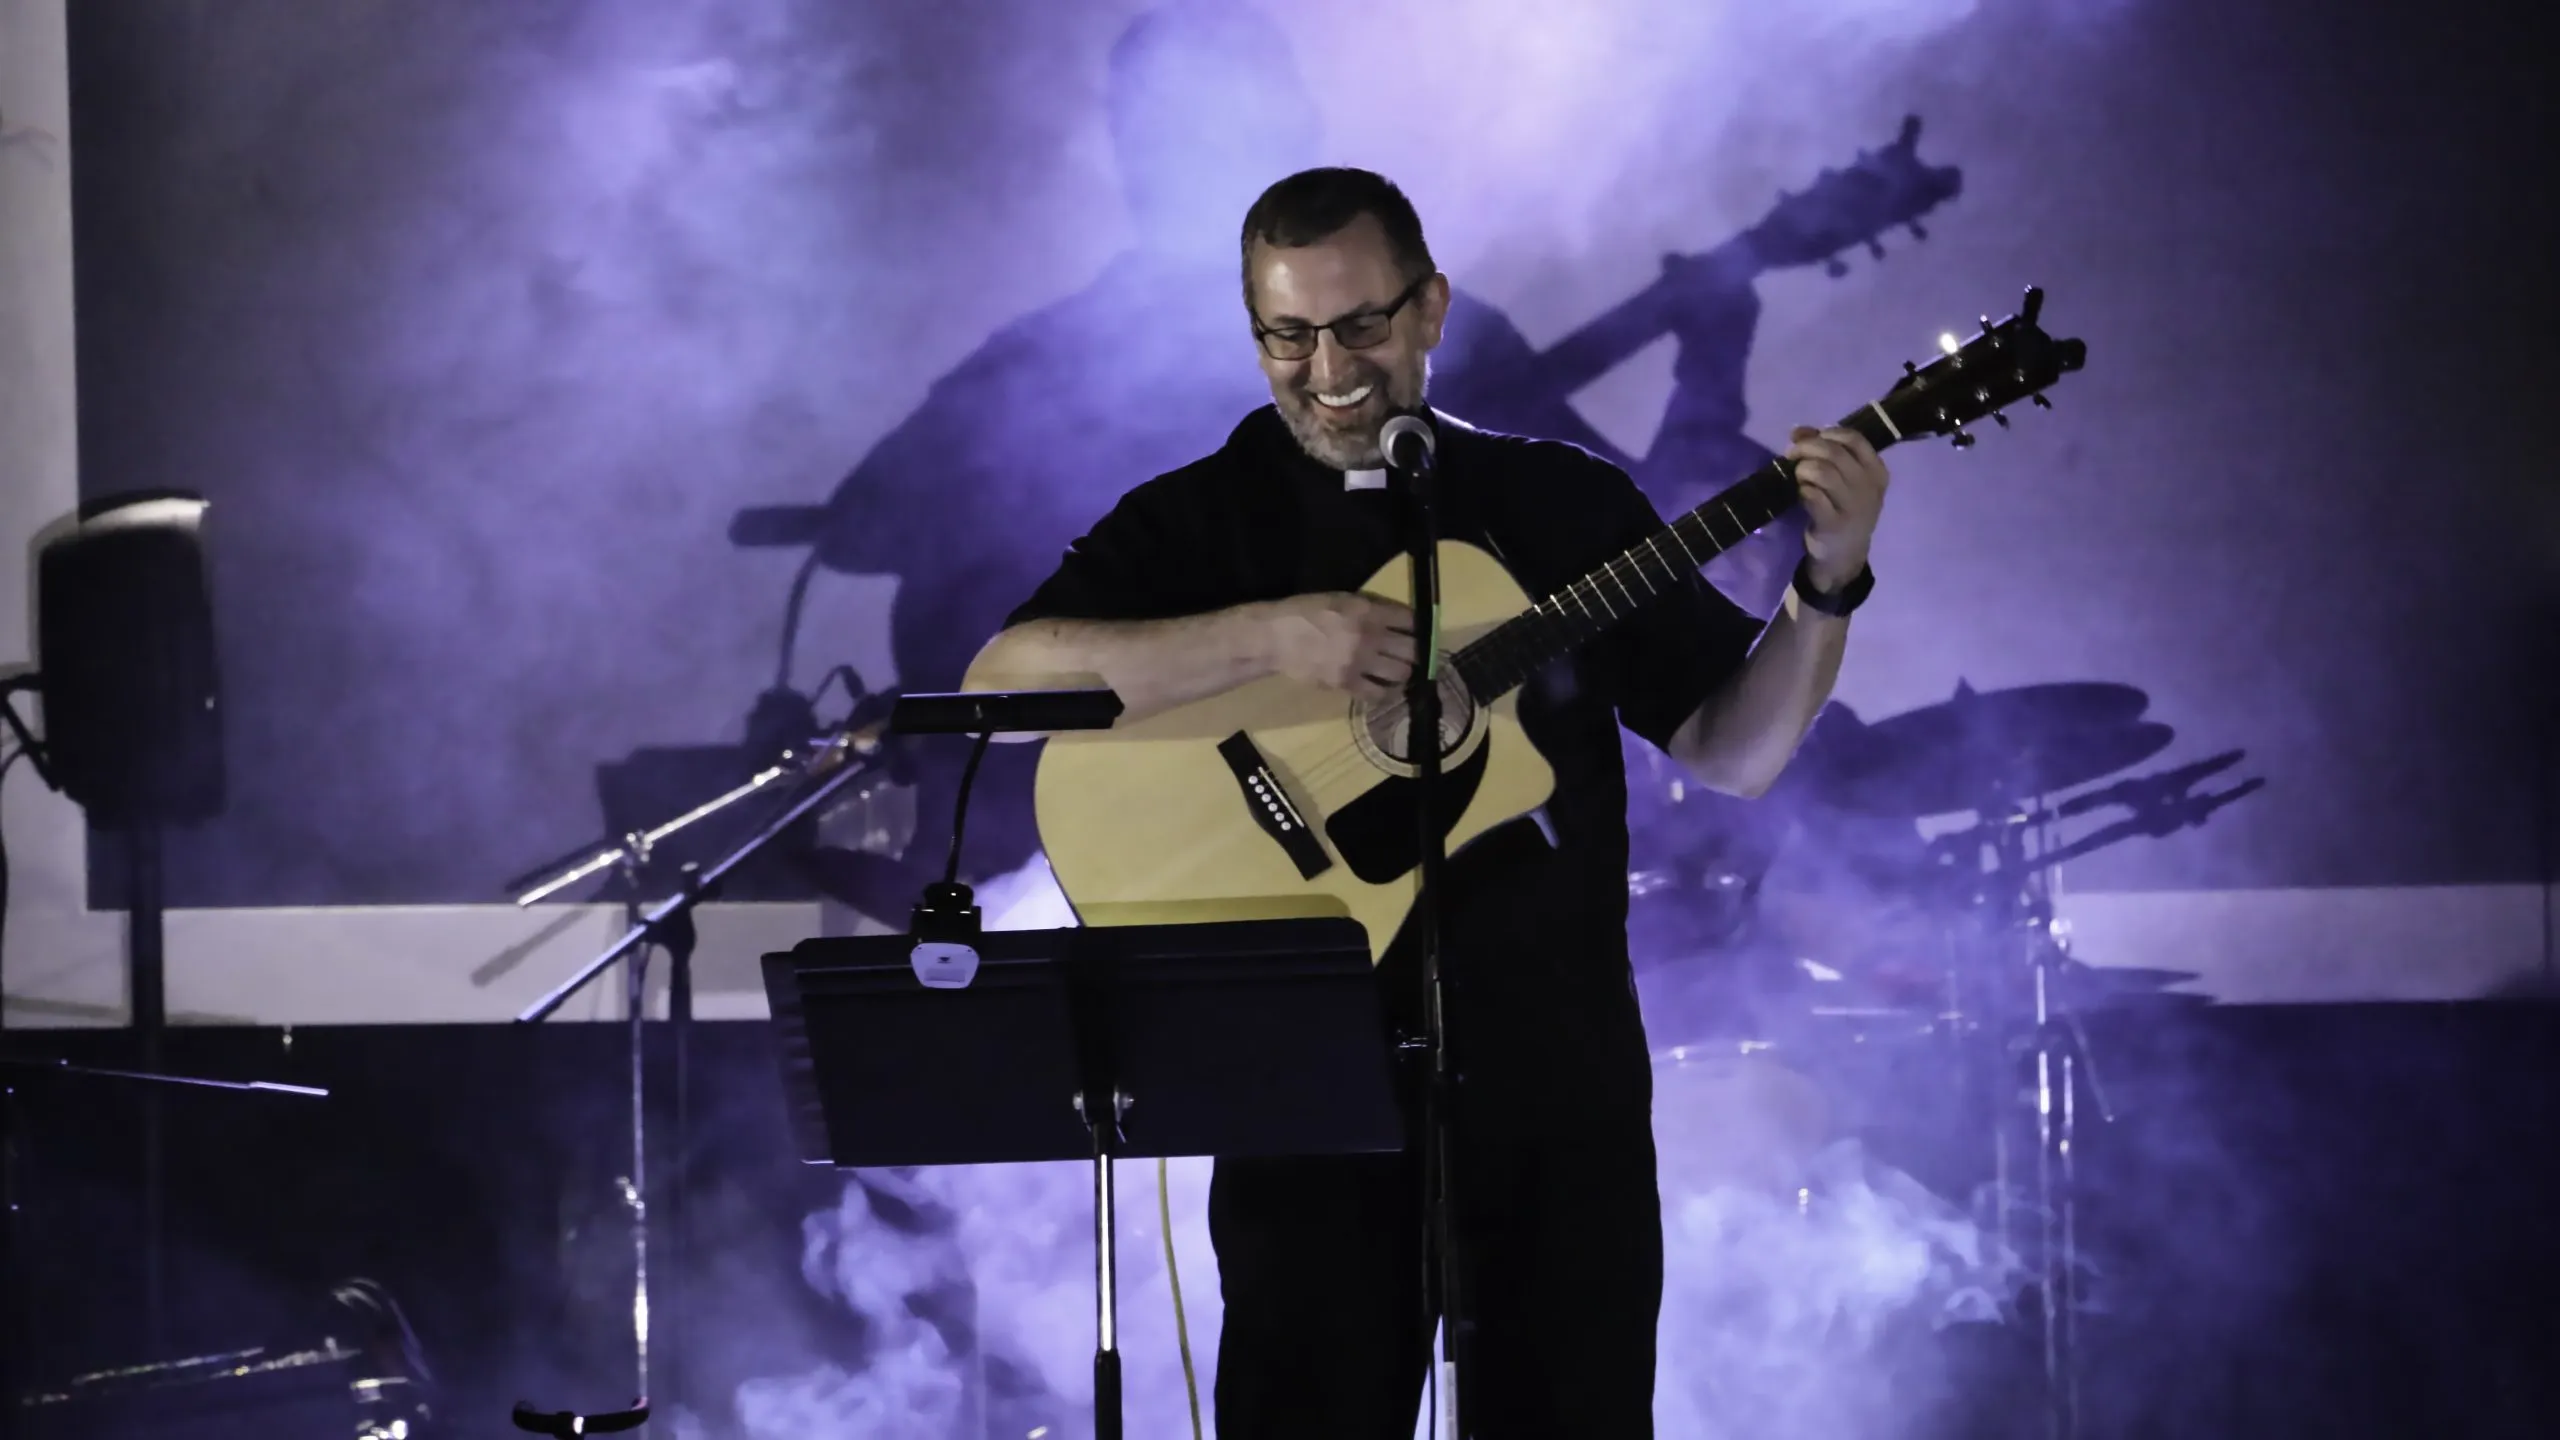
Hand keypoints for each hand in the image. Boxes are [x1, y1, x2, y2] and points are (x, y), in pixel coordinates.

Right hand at [1264, 593, 1417, 702]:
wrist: (1275, 637)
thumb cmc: (1305, 612)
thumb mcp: (1341, 599)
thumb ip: (1369, 609)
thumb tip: (1397, 621)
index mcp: (1367, 611)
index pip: (1410, 620)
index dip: (1419, 627)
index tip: (1419, 633)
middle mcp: (1368, 637)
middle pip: (1412, 650)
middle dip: (1416, 653)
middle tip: (1412, 656)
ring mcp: (1358, 662)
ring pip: (1400, 674)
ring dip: (1403, 674)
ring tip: (1398, 672)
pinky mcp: (1346, 683)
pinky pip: (1377, 694)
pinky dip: (1384, 693)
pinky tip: (1382, 689)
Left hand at [1786, 424, 1889, 591]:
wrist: (1845, 556)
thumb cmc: (1844, 510)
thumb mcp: (1846, 480)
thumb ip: (1827, 451)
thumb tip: (1798, 430)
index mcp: (1877, 472)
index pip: (1854, 438)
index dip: (1826, 433)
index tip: (1809, 439)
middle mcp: (1868, 487)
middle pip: (1833, 451)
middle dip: (1806, 448)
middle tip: (1792, 455)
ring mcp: (1852, 507)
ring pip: (1821, 471)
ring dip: (1802, 469)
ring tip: (1797, 476)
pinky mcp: (1832, 524)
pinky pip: (1812, 496)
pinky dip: (1801, 490)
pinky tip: (1801, 494)